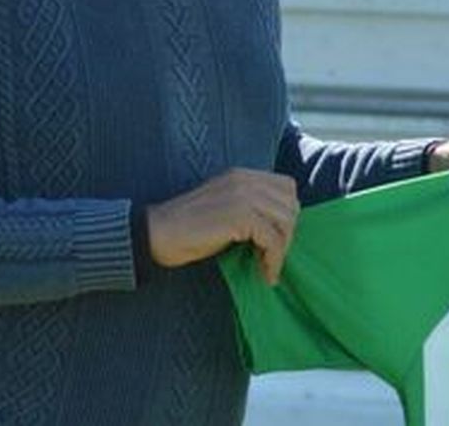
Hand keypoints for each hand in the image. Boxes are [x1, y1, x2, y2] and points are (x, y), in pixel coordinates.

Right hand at [146, 169, 297, 284]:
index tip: (277, 240)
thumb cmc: (188, 228)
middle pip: (291, 204)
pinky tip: (264, 274)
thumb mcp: (226, 208)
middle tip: (273, 257)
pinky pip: (272, 239)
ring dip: (282, 249)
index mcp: (242, 175)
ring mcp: (243, 195)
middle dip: (287, 234)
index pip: (287, 187)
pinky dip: (273, 260)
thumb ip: (251, 207)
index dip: (287, 215)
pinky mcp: (240, 216)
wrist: (156, 233)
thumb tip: (283, 227)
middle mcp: (246, 180)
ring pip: (286, 221)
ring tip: (268, 267)